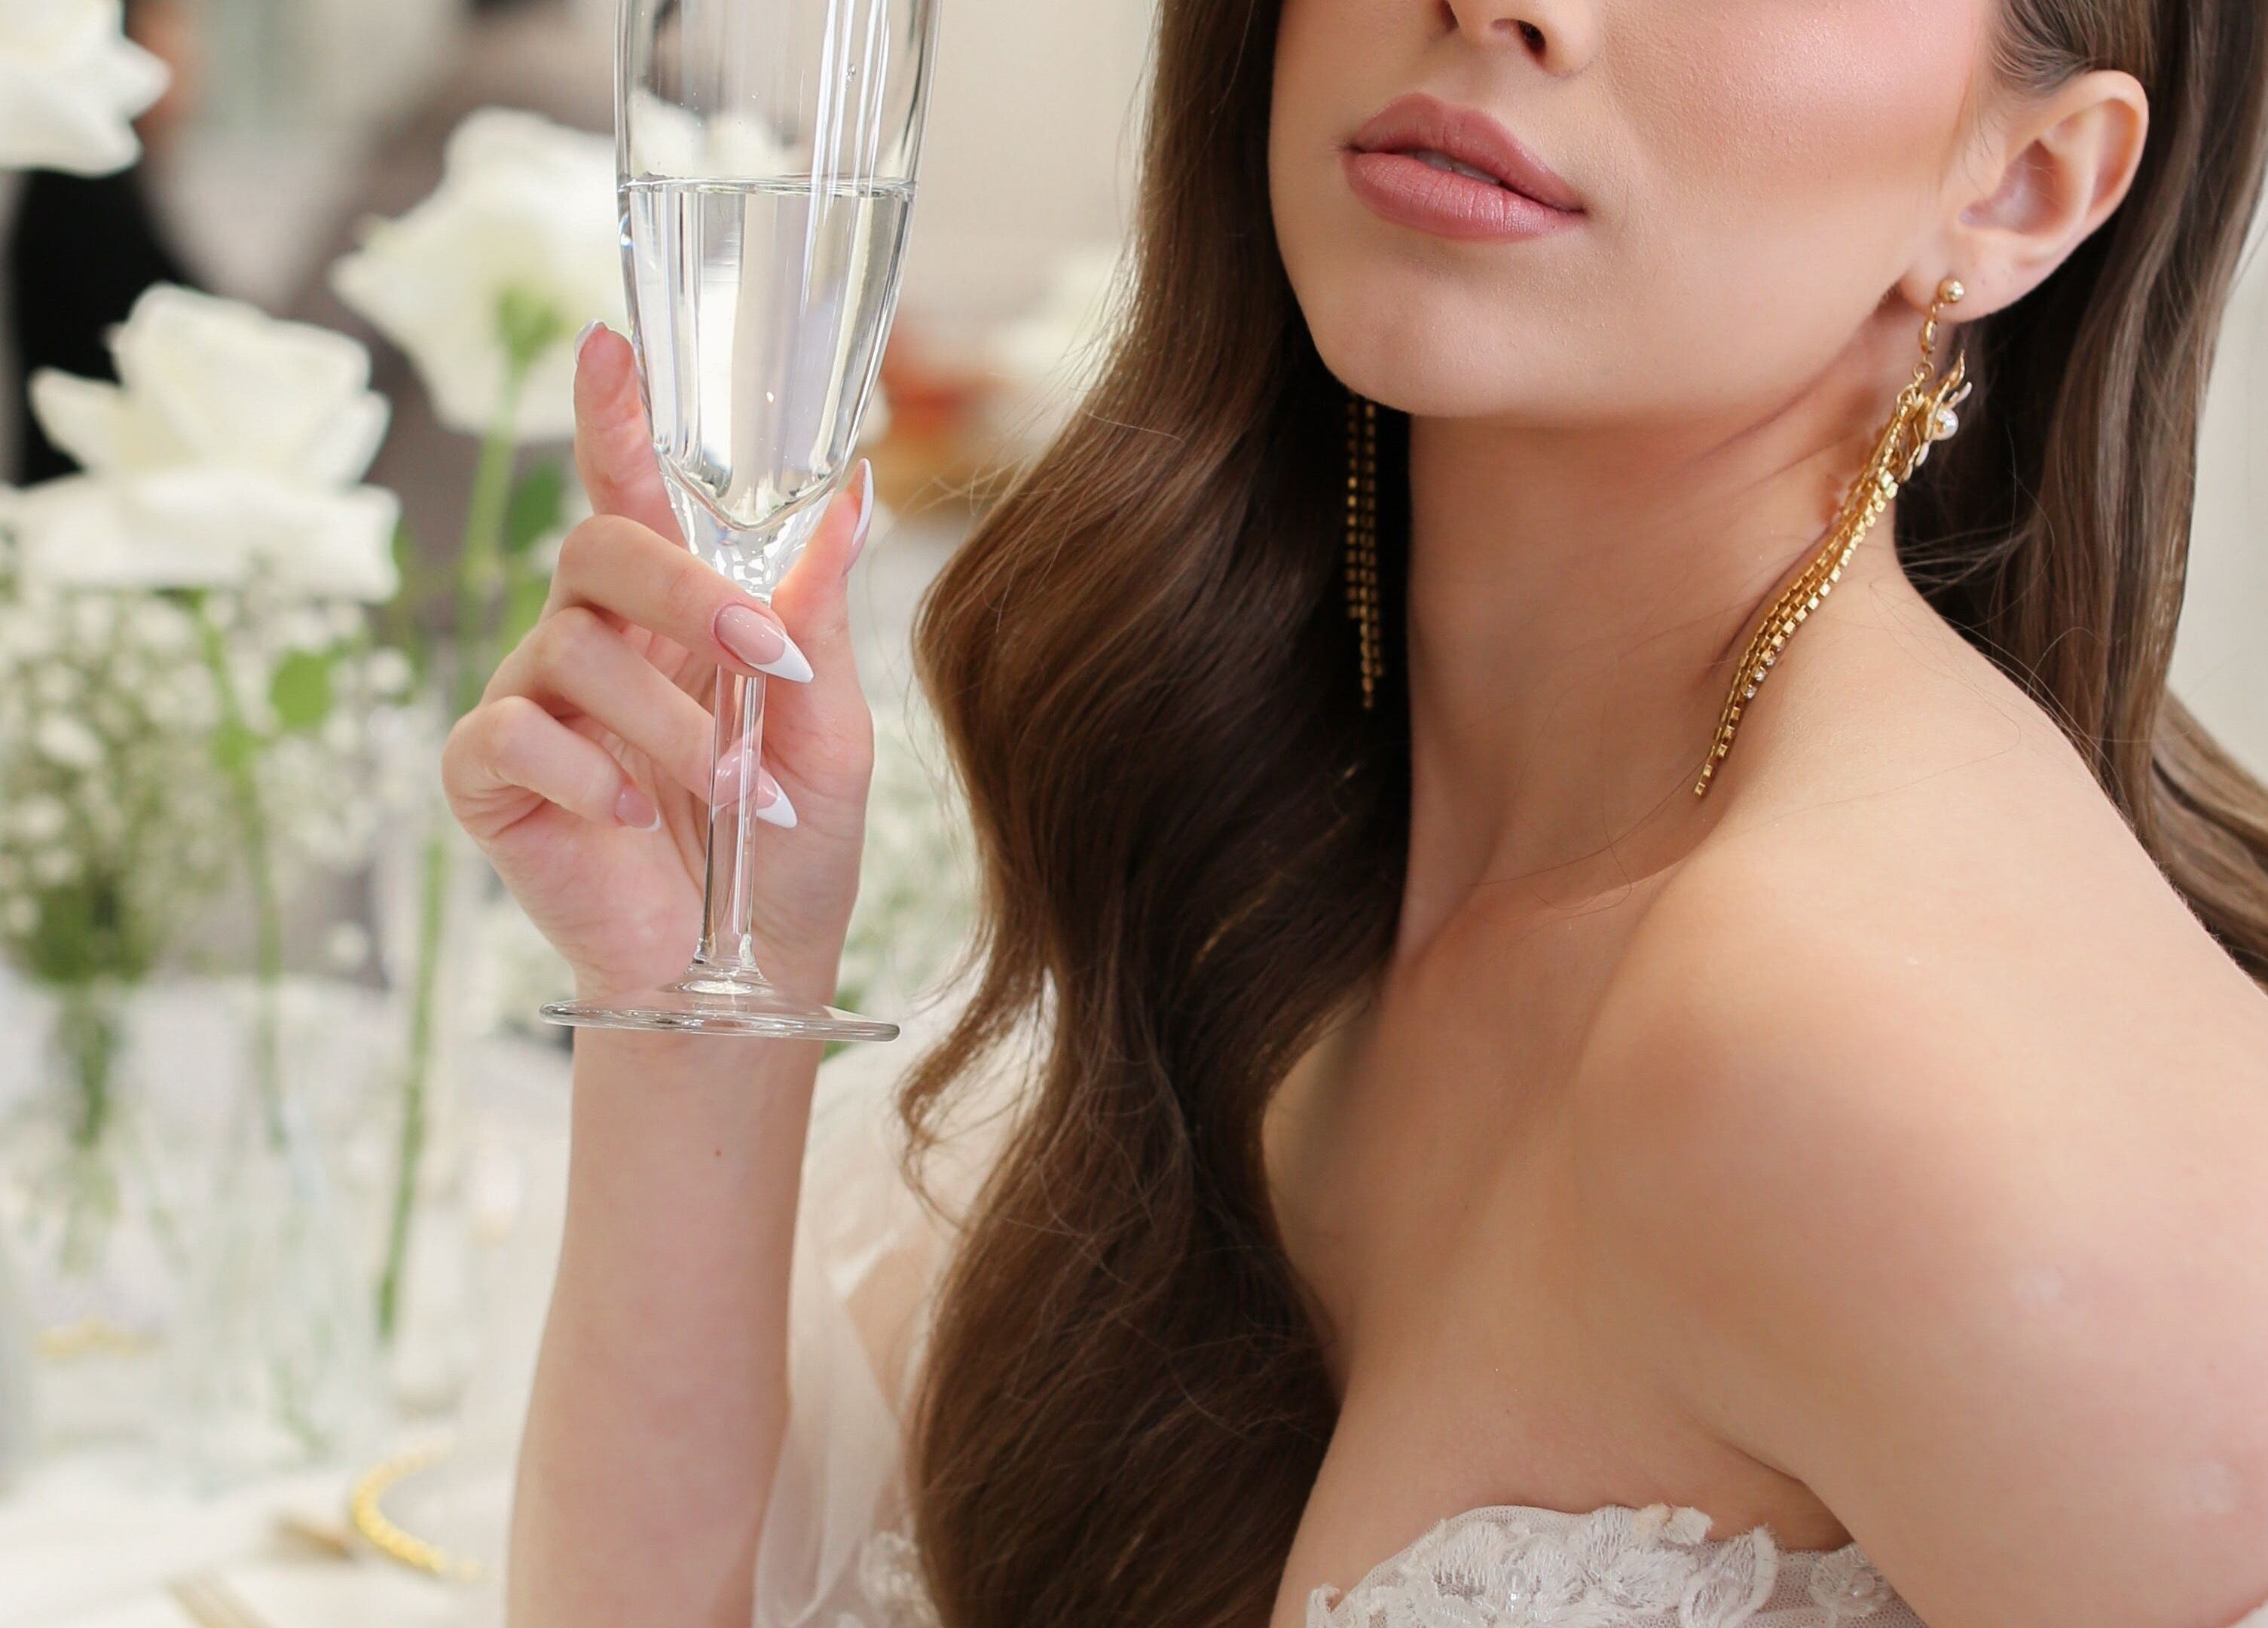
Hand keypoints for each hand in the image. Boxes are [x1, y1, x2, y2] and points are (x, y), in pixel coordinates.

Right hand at [443, 325, 878, 1005]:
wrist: (748, 970)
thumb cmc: (788, 846)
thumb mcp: (827, 729)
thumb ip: (817, 614)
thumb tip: (854, 491)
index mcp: (676, 612)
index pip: (632, 492)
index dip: (615, 417)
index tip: (612, 344)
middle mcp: (594, 639)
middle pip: (597, 550)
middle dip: (686, 593)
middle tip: (767, 660)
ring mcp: (535, 703)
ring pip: (571, 651)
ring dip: (672, 723)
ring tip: (737, 796)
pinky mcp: (489, 776)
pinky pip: (512, 735)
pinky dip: (583, 771)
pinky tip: (633, 815)